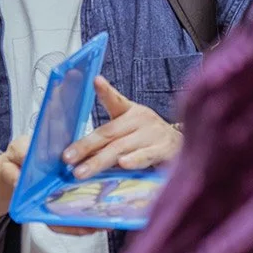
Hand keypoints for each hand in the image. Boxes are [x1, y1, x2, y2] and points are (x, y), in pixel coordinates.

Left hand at [61, 77, 181, 178]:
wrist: (185, 146)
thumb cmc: (148, 140)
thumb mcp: (128, 132)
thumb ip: (106, 140)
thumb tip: (78, 156)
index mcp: (129, 112)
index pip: (115, 101)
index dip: (105, 91)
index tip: (96, 81)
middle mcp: (140, 120)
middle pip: (108, 133)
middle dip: (85, 147)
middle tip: (67, 158)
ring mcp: (152, 134)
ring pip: (121, 147)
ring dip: (99, 161)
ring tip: (81, 171)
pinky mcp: (164, 150)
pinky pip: (146, 156)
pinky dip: (134, 160)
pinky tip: (123, 164)